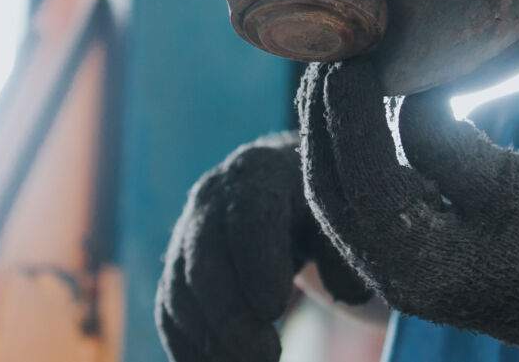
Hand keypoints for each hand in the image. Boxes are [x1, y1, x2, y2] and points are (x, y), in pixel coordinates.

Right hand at [157, 131, 373, 361]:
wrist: (281, 190)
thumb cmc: (318, 207)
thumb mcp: (339, 218)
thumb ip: (346, 252)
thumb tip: (349, 294)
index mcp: (257, 175)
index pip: (248, 217)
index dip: (257, 263)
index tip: (276, 308)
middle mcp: (211, 201)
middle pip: (204, 262)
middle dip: (230, 317)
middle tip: (268, 357)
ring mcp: (186, 236)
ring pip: (180, 292)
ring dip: (210, 341)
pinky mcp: (177, 270)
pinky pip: (169, 313)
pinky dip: (189, 349)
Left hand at [298, 61, 518, 359]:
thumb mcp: (510, 184)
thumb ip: (444, 141)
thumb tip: (402, 93)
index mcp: (413, 258)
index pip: (359, 171)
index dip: (348, 107)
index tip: (351, 52)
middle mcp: (388, 271)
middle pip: (329, 184)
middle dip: (323, 117)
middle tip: (333, 54)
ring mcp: (393, 270)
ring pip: (338, 194)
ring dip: (332, 136)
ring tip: (341, 75)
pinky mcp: (406, 258)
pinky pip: (361, 201)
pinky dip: (355, 156)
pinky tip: (369, 115)